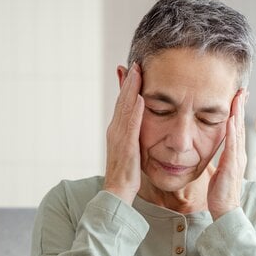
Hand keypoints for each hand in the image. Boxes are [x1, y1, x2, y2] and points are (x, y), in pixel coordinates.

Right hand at [103, 63, 144, 204]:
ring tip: (137, 71)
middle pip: (121, 100)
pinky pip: (131, 125)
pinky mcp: (126, 147)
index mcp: (117, 130)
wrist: (117, 193)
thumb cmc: (126, 174)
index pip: (122, 103)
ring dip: (131, 89)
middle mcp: (115, 130)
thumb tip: (139, 127)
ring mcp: (119, 137)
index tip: (132, 69)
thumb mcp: (131, 150)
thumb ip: (134, 136)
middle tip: (134, 62)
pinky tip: (140, 98)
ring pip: (124, 108)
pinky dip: (135, 111)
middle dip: (128, 81)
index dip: (126, 86)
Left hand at [208, 88, 248, 219]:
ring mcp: (236, 160)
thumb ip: (220, 159)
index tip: (238, 97)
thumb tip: (213, 151)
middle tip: (242, 89)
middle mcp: (239, 154)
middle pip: (241, 125)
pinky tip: (231, 120)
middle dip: (241, 107)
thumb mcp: (219, 171)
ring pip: (239, 132)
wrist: (225, 211)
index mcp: (235, 154)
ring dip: (238, 114)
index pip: (237, 128)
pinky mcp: (231, 166)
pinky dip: (232, 132)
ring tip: (238, 97)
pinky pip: (232, 146)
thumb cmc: (220, 194)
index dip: (238, 112)